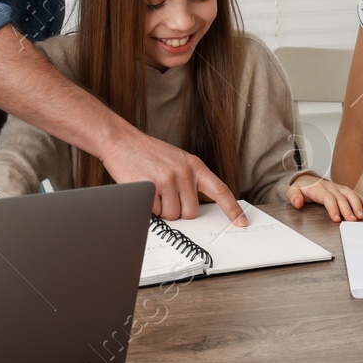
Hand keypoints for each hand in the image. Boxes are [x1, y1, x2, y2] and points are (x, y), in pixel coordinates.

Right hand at [100, 126, 245, 226]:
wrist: (121, 141)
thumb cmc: (149, 154)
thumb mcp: (177, 160)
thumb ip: (190, 180)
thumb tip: (195, 208)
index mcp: (195, 165)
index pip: (220, 190)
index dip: (232, 209)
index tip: (241, 222)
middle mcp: (184, 172)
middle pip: (191, 212)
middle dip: (178, 211)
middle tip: (165, 196)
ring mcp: (168, 179)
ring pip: (172, 215)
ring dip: (162, 210)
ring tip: (153, 191)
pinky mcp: (151, 187)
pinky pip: (155, 212)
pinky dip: (149, 208)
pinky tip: (144, 191)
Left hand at [288, 172, 362, 222]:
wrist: (306, 179)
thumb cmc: (301, 188)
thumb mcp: (292, 190)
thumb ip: (294, 196)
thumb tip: (298, 203)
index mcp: (318, 188)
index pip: (327, 198)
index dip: (333, 208)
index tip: (337, 219)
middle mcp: (330, 187)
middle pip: (341, 197)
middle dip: (348, 209)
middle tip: (353, 221)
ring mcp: (338, 187)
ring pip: (350, 194)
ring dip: (358, 205)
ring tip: (362, 216)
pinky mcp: (344, 190)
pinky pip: (355, 194)